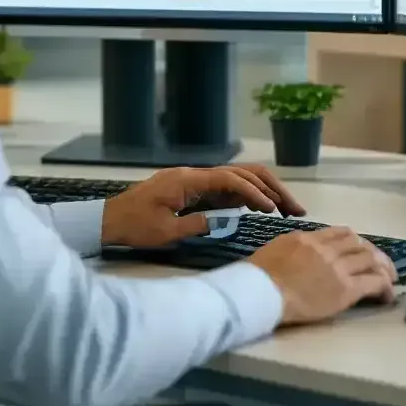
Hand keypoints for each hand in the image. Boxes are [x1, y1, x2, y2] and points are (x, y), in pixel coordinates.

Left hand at [101, 164, 305, 248]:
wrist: (110, 220)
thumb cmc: (134, 226)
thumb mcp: (165, 232)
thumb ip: (198, 225)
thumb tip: (227, 220)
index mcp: (188, 180)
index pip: (231, 179)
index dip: (255, 193)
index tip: (273, 209)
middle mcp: (196, 175)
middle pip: (242, 173)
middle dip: (271, 188)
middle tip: (295, 209)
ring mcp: (196, 182)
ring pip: (238, 179)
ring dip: (264, 191)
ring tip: (287, 210)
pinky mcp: (195, 192)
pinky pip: (228, 189)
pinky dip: (249, 197)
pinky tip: (263, 210)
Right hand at [248, 226, 397, 324]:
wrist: (260, 292)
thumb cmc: (257, 276)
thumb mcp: (274, 250)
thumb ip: (292, 248)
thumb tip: (298, 252)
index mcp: (307, 238)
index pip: (338, 233)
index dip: (354, 241)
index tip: (359, 250)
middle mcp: (325, 249)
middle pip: (358, 243)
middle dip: (372, 252)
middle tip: (379, 264)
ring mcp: (337, 267)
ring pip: (370, 259)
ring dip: (383, 268)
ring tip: (389, 279)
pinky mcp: (345, 289)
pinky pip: (373, 282)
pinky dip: (384, 287)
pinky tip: (387, 295)